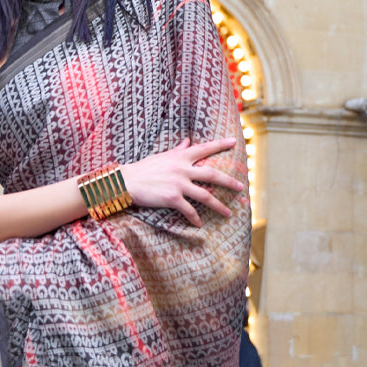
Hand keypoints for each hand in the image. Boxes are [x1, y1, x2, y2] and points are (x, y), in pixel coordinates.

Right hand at [121, 138, 242, 226]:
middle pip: (212, 175)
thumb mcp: (161, 156)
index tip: (234, 142)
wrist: (126, 181)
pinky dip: (195, 219)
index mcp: (180, 156)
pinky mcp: (173, 198)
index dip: (220, 144)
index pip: (204, 148)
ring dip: (219, 206)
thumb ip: (177, 150)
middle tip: (240, 187)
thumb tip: (187, 142)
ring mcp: (179, 184)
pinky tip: (199, 225)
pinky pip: (189, 211)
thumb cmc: (143, 169)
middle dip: (229, 182)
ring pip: (205, 196)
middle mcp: (183, 168)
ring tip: (228, 213)